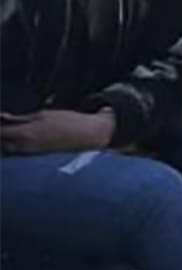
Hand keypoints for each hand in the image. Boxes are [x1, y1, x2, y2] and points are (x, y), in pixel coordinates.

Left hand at [0, 109, 115, 153]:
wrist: (85, 135)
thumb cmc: (67, 122)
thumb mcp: (43, 114)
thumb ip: (22, 118)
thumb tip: (4, 118)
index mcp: (24, 134)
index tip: (1, 119)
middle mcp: (23, 147)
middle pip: (0, 144)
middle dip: (0, 135)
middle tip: (4, 124)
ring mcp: (29, 153)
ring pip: (7, 149)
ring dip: (5, 141)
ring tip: (8, 130)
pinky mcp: (35, 155)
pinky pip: (17, 152)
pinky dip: (12, 145)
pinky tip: (17, 137)